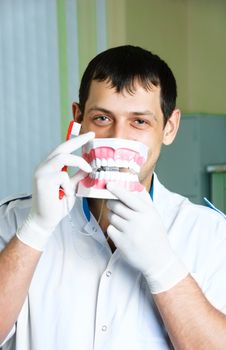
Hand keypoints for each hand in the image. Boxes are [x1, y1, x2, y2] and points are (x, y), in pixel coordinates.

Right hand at [17, 132, 94, 250]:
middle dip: (78, 140)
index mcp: (50, 166)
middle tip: (91, 137)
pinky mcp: (42, 180)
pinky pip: (62, 175)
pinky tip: (67, 195)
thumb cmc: (58, 204)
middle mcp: (44, 166)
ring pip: (62, 157)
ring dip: (78, 163)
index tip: (90, 135)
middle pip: (62, 147)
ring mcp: (41, 172)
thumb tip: (88, 167)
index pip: (64, 149)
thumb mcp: (71, 187)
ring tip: (88, 171)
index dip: (77, 141)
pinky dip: (69, 185)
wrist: (45, 220)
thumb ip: (77, 176)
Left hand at [106, 183, 187, 292]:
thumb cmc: (155, 235)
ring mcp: (129, 232)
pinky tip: (122, 234)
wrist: (159, 260)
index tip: (109, 184)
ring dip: (114, 217)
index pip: (128, 197)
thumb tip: (134, 186)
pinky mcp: (121, 242)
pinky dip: (113, 229)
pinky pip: (110, 229)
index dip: (116, 189)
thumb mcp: (154, 216)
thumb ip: (143, 202)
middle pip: (115, 205)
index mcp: (147, 212)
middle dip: (112, 203)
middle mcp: (138, 220)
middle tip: (113, 205)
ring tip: (123, 223)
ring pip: (112, 217)